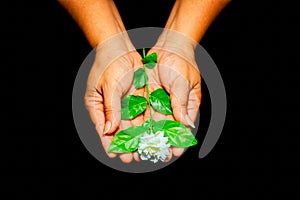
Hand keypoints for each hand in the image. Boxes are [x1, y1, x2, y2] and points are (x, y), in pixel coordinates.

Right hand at [84, 35, 142, 162]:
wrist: (120, 48)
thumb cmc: (109, 64)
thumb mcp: (108, 86)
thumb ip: (111, 108)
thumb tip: (109, 130)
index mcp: (97, 106)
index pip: (103, 129)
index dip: (110, 143)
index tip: (116, 155)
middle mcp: (110, 108)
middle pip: (118, 130)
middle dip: (126, 144)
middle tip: (134, 158)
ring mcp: (123, 104)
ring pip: (131, 125)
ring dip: (138, 138)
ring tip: (145, 150)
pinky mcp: (135, 99)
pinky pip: (141, 114)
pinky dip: (145, 125)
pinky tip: (151, 134)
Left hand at [145, 31, 201, 159]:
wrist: (168, 47)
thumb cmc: (181, 63)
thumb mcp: (183, 83)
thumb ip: (181, 103)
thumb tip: (186, 124)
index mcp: (186, 106)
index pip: (184, 127)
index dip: (180, 140)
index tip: (174, 153)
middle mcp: (173, 107)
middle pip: (167, 128)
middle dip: (161, 142)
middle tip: (155, 155)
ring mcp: (160, 103)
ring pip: (154, 123)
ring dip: (148, 136)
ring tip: (142, 148)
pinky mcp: (149, 97)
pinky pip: (144, 112)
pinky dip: (139, 122)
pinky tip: (134, 133)